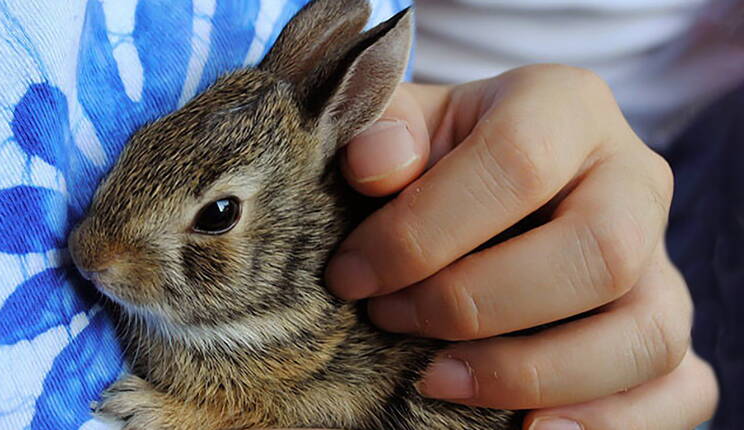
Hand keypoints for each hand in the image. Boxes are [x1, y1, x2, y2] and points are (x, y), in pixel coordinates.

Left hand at [327, 65, 717, 428]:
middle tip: (391, 318)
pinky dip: (611, 423)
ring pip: (646, 333)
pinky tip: (526, 427)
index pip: (517, 163)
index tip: (353, 275)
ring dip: (533, 373)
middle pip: (598, 255)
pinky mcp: (666, 322)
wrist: (499, 183)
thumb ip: (385, 130)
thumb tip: (375, 166)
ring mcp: (662, 259)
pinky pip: (681, 387)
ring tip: (438, 381)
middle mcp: (633, 180)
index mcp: (568, 109)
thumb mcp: (410, 124)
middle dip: (476, 304)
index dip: (425, 230)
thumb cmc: (446, 156)